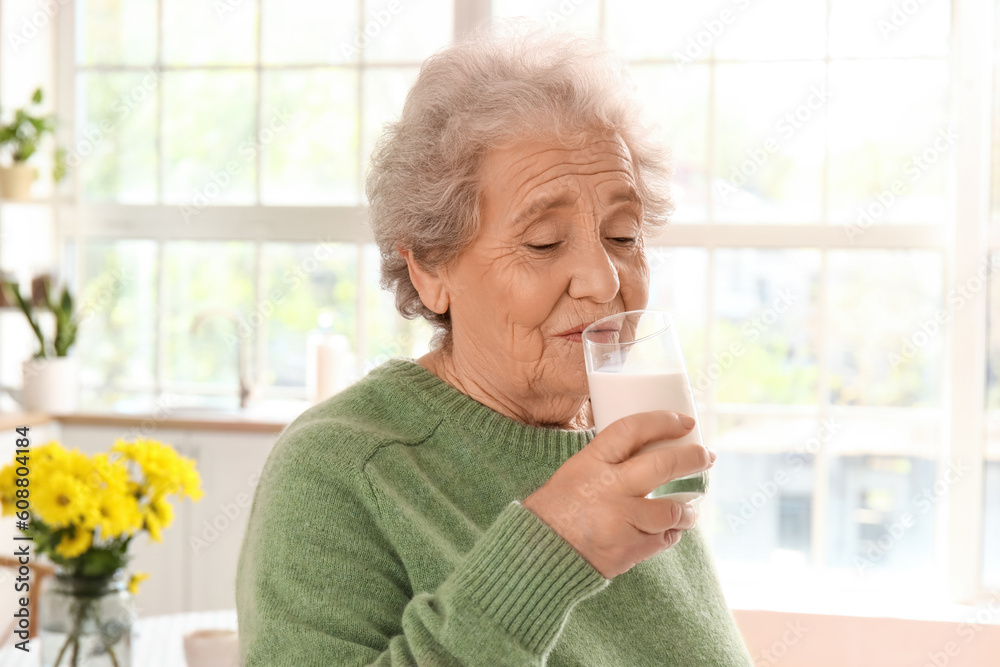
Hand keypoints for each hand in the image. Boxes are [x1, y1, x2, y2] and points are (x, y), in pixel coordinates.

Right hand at [521, 410, 714, 578]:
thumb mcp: (575, 472)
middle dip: (693, 458)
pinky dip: (670, 535)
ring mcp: (619, 520)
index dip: (663, 421)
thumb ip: (607, 462)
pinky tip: (666, 531)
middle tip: (707, 456)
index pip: (632, 430)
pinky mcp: (628, 548)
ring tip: (689, 511)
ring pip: (672, 510)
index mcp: (591, 463)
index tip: (685, 421)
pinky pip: (663, 539)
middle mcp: (607, 488)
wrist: (540, 554)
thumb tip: (650, 448)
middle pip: (663, 465)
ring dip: (687, 511)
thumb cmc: (557, 509)